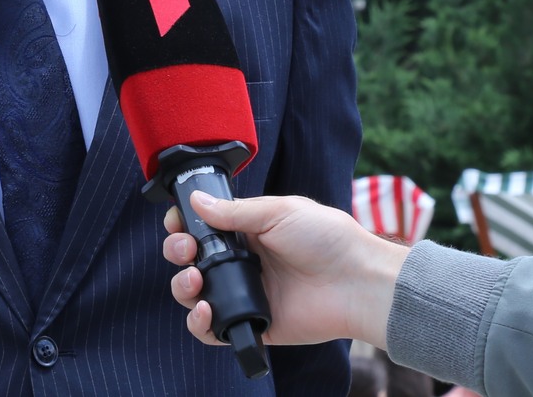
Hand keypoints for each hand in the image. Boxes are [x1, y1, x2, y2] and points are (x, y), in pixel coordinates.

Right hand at [162, 191, 404, 348]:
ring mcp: (246, 294)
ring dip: (182, 287)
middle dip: (177, 253)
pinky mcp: (253, 324)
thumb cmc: (327, 239)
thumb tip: (196, 201)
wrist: (356, 282)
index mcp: (248, 232)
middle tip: (185, 251)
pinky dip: (200, 324)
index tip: (176, 223)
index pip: (204, 229)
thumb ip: (234, 212)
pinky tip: (205, 311)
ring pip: (196, 296)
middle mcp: (243, 263)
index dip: (184, 226)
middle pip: (192, 261)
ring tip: (193, 280)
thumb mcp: (278, 212)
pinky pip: (214, 331)